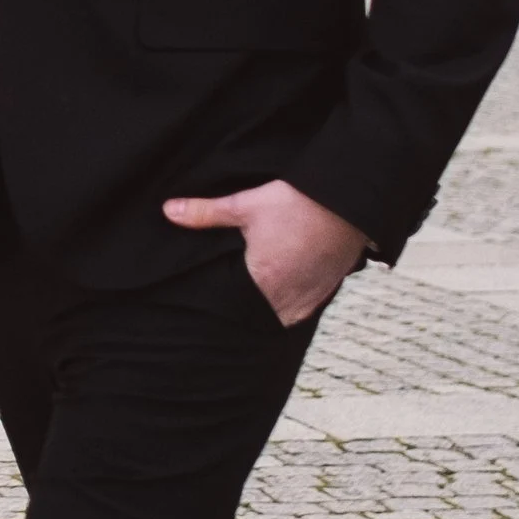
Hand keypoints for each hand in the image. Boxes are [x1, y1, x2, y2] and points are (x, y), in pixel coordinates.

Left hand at [163, 178, 367, 326]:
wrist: (350, 202)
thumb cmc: (298, 203)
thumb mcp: (247, 204)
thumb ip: (205, 213)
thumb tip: (167, 211)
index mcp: (262, 281)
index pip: (229, 307)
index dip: (218, 306)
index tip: (208, 303)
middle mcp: (287, 297)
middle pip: (255, 315)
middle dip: (241, 310)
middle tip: (230, 300)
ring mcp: (310, 298)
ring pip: (279, 316)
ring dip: (266, 309)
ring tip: (252, 299)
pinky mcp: (326, 292)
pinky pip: (302, 309)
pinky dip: (289, 305)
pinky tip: (280, 293)